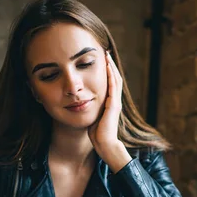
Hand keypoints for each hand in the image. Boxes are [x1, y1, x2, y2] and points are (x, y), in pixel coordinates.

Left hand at [88, 51, 131, 171]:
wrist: (105, 144)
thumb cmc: (97, 134)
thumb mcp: (92, 117)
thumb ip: (90, 108)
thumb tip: (80, 102)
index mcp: (110, 103)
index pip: (110, 83)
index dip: (107, 71)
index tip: (101, 60)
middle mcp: (114, 101)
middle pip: (115, 78)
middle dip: (110, 65)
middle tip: (105, 52)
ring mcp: (115, 102)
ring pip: (116, 80)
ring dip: (111, 67)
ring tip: (107, 55)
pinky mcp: (114, 105)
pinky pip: (113, 87)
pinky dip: (111, 76)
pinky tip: (108, 67)